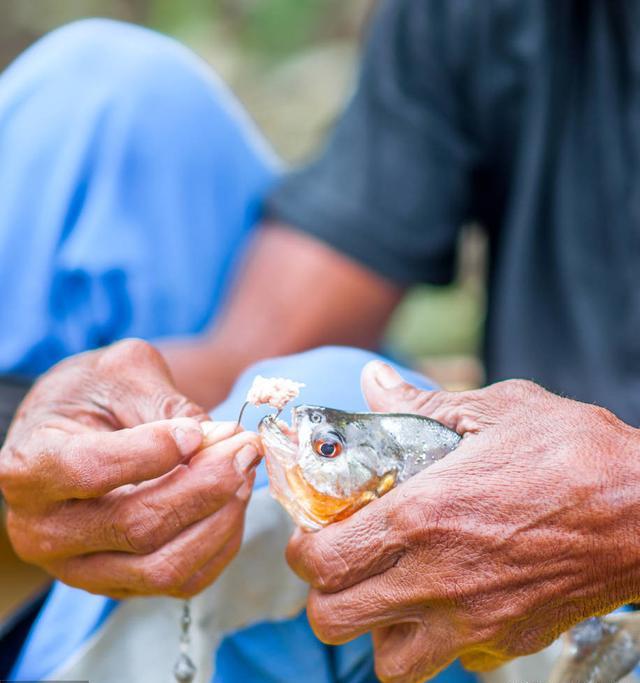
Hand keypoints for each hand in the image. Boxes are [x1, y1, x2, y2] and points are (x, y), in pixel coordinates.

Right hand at [0, 339, 260, 597]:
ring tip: (244, 471)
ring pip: (163, 567)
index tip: (197, 430)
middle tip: (246, 447)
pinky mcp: (118, 584)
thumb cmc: (91, 395)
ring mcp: (80, 568)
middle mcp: (44, 531)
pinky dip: (220, 543)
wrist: (69, 430)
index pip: (90, 471)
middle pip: (137, 526)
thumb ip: (167, 405)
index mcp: (29, 467)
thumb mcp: (121, 374)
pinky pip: (181, 582)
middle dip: (206, 486)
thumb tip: (224, 439)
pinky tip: (234, 500)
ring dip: (220, 519)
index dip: (153, 452)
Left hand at [287, 361, 639, 682]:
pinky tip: (447, 602)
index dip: (301, 553)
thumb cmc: (572, 452)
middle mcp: (437, 578)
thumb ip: (417, 404)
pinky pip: (451, 662)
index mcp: (421, 516)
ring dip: (374, 630)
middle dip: (323, 594)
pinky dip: (435, 641)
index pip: (324, 560)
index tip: (309, 539)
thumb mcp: (492, 409)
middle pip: (335, 620)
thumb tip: (371, 381)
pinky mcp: (508, 641)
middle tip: (338, 566)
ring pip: (389, 663)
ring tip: (386, 593)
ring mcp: (473, 620)